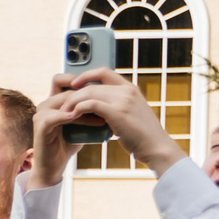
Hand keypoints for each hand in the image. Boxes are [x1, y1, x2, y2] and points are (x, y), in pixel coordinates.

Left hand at [37, 68, 181, 183]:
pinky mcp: (118, 112)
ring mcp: (123, 100)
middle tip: (63, 104)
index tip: (74, 84)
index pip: (104, 72)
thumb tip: (103, 109)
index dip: (87, 75)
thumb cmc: (142, 135)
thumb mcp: (132, 114)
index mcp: (130, 88)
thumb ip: (119, 106)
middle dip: (74, 93)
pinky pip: (91, 104)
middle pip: (93, 84)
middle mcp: (127, 90)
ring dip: (73, 102)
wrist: (156, 147)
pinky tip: (72, 116)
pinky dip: (78, 109)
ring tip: (64, 112)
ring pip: (89, 93)